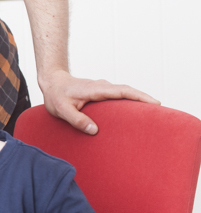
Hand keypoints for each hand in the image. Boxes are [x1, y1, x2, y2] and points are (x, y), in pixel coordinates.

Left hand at [39, 69, 159, 134]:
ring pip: (125, 93)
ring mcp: (103, 88)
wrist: (52, 82)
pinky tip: (134, 113)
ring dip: (138, 101)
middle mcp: (102, 86)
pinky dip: (130, 101)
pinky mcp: (102, 92)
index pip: (122, 91)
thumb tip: (95, 131)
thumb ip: (77, 120)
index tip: (154, 103)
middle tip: (160, 113)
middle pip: (128, 91)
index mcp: (95, 90)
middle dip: (145, 100)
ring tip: (151, 115)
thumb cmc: (56, 95)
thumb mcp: (61, 110)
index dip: (139, 96)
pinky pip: (119, 96)